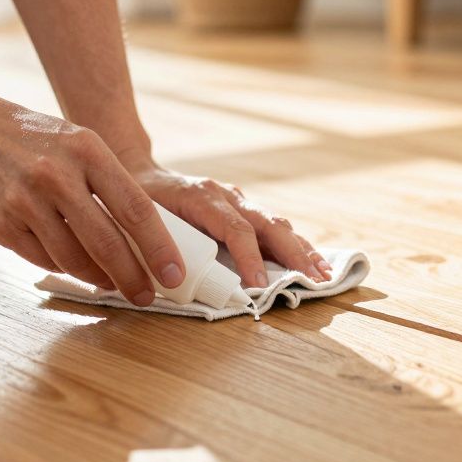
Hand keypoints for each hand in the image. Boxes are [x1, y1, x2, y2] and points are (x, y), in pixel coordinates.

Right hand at [0, 94, 184, 305]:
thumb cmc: (24, 134)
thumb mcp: (73, 140)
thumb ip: (104, 181)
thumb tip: (140, 235)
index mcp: (86, 149)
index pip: (136, 209)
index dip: (159, 248)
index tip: (174, 275)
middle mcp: (56, 175)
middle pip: (108, 242)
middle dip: (132, 277)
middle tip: (146, 295)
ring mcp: (24, 201)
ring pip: (73, 258)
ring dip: (97, 278)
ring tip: (110, 284)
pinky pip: (41, 258)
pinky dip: (62, 267)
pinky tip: (74, 268)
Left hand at [118, 154, 331, 288]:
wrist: (140, 174)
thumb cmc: (138, 203)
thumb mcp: (139, 221)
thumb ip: (151, 246)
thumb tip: (164, 282)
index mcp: (201, 197)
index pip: (234, 228)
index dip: (249, 258)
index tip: (258, 287)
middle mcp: (226, 195)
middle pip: (267, 223)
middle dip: (293, 254)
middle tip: (312, 281)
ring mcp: (238, 200)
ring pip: (277, 224)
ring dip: (302, 250)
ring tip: (324, 275)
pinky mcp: (243, 209)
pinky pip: (274, 227)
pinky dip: (296, 246)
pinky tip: (314, 263)